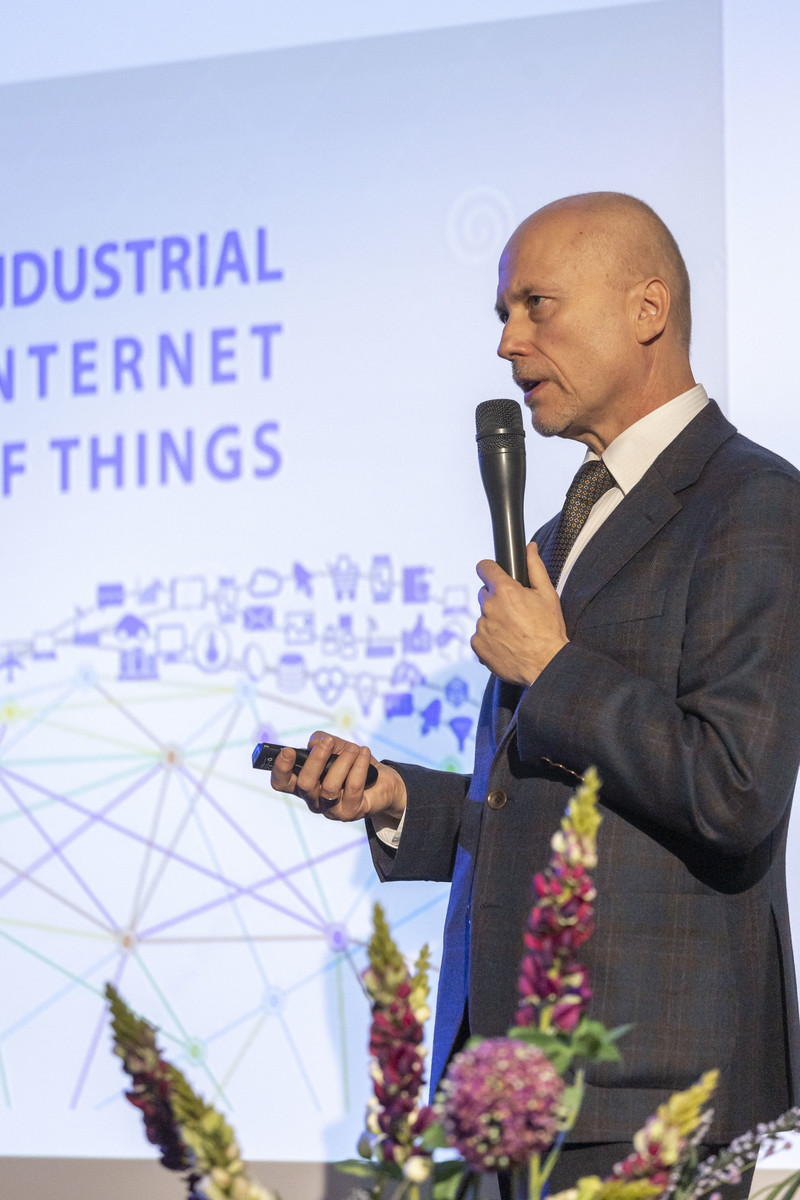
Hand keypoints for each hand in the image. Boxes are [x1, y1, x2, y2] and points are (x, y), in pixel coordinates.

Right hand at [269, 731, 406, 823]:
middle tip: (328, 742)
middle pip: (304, 785)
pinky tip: (364, 753)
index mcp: (303, 783)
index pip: (281, 782)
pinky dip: (359, 766)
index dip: (281, 768)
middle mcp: (313, 799)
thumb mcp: (336, 746)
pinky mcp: (350, 812)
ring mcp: (331, 809)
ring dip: (344, 761)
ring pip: (330, 787)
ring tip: (354, 748)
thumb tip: (315, 744)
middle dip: (316, 760)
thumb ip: (322, 741)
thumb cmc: (353, 763)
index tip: (288, 751)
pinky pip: (353, 788)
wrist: (382, 781)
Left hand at [471, 542, 567, 684]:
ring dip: (494, 620)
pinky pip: (479, 635)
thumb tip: (529, 548)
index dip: (490, 570)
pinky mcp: (477, 645)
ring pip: (484, 616)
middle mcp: (489, 606)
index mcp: (505, 590)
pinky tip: (506, 644)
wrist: (546, 665)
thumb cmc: (549, 630)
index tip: (494, 575)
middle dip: (497, 599)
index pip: (484, 568)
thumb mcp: (547, 595)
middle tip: (516, 613)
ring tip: (514, 632)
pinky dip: (489, 638)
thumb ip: (535, 567)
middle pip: (485, 594)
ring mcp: (481, 626)